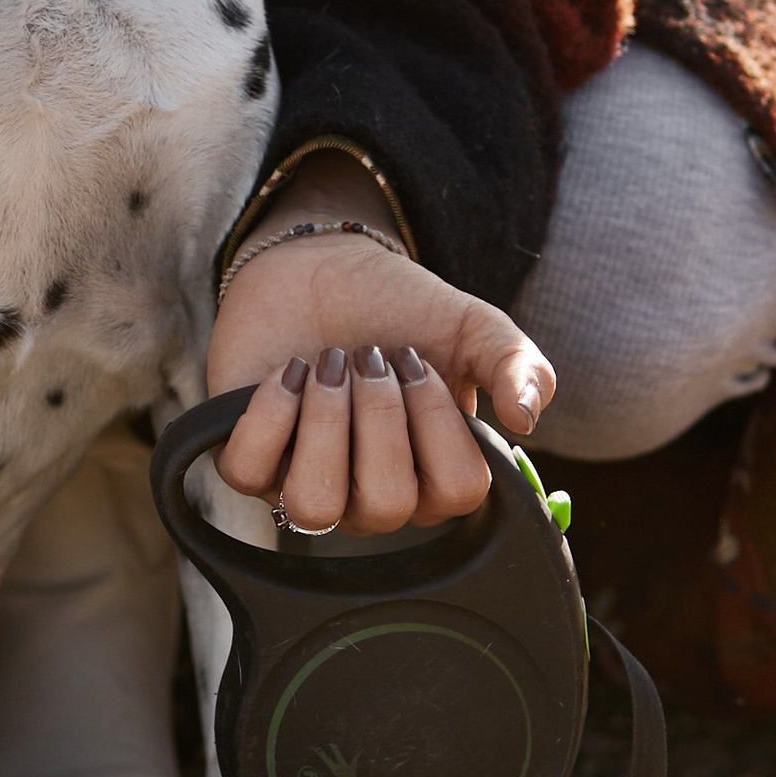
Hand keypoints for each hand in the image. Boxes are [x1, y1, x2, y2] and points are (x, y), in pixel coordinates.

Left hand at [208, 186, 553, 535]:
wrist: (322, 270)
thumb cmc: (400, 310)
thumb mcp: (473, 327)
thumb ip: (517, 364)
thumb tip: (526, 416)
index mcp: (434, 477)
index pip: (457, 493)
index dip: (438, 422)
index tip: (418, 364)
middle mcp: (372, 497)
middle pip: (387, 505)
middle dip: (379, 415)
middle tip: (371, 358)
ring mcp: (308, 484)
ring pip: (314, 506)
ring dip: (325, 423)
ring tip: (330, 366)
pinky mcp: (251, 463)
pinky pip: (249, 474)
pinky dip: (269, 414)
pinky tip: (289, 371)